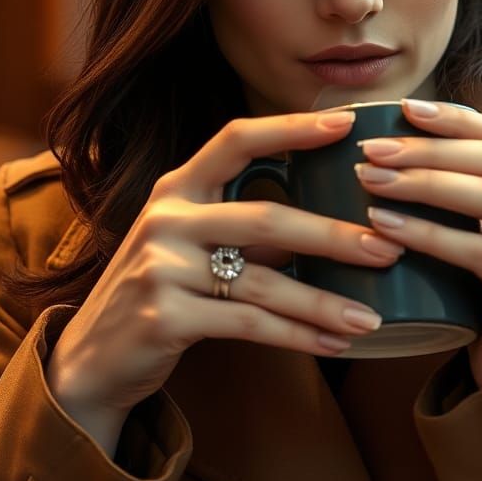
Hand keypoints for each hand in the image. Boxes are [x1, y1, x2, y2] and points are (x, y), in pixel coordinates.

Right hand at [46, 108, 402, 455]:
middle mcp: (167, 217)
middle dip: (334, 234)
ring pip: (263, 280)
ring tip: (371, 318)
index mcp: (178, 188)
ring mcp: (161, 265)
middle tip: (387, 246)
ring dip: (323, 302)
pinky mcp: (164, 316)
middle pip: (266, 216)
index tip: (346, 123)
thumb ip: (252, 228)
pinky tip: (333, 345)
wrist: (93, 357)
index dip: (292, 127)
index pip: (237, 138)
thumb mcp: (199, 246)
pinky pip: (247, 324)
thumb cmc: (163, 290)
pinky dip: (296, 337)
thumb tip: (338, 222)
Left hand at [355, 98, 481, 390]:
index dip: (454, 117)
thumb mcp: (467, 230)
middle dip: (429, 148)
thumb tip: (380, 144)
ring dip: (425, 182)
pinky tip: (385, 226)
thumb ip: (447, 190)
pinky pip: (480, 253)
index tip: (404, 109)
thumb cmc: (477, 290)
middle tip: (372, 150)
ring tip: (370, 180)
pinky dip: (428, 234)